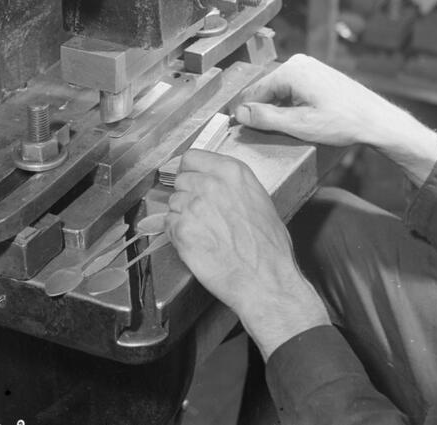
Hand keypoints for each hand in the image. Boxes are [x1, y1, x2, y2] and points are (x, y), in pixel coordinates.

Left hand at [166, 148, 328, 357]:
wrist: (265, 278)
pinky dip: (176, 234)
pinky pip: (168, 224)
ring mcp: (193, 206)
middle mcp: (210, 184)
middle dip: (186, 194)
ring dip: (181, 215)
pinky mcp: (182, 231)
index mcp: (232, 172)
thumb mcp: (259, 199)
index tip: (191, 179)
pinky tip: (195, 242)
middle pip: (180, 180)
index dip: (190, 171)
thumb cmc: (268, 246)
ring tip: (201, 231)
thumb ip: (232, 185)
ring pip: (173, 203)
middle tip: (199, 212)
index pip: (192, 157)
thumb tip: (215, 184)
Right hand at [232, 53, 389, 147]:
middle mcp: (299, 62)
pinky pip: (293, 88)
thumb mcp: (300, 125)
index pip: (255, 90)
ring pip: (280, 89)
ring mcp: (310, 66)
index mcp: (291, 70)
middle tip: (262, 132)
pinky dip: (291, 103)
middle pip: (267, 88)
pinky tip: (300, 119)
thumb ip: (266, 118)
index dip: (245, 111)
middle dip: (263, 109)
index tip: (236, 125)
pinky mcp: (318, 73)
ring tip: (286, 127)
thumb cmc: (343, 122)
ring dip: (278, 108)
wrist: (376, 119)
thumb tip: (241, 113)